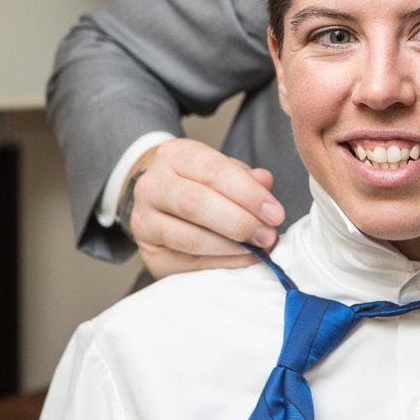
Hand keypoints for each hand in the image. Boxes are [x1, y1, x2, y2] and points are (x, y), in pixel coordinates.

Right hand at [120, 139, 285, 278]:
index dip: (248, 194)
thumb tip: (265, 182)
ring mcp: (144, 220)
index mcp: (175, 155)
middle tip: (268, 235)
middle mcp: (152, 185)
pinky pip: (186, 262)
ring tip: (257, 249)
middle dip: (239, 222)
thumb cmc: (199, 183)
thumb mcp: (222, 170)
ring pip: (188, 238)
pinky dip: (220, 263)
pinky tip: (241, 259)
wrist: (161, 200)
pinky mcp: (148, 252)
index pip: (213, 171)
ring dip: (230, 247)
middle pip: (196, 204)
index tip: (275, 213)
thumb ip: (244, 177)